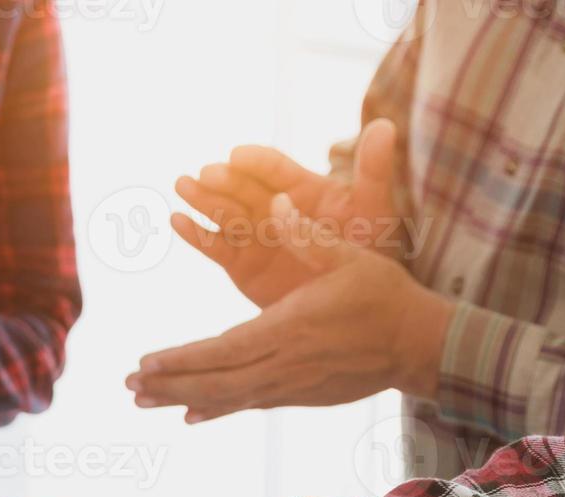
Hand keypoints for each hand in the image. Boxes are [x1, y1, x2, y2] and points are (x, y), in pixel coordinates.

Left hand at [129, 196, 454, 422]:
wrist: (419, 344)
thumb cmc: (384, 294)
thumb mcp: (350, 255)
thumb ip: (309, 235)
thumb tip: (276, 206)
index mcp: (291, 326)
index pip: (224, 348)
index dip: (182, 359)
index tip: (145, 362)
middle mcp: (286, 362)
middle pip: (217, 380)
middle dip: (169, 384)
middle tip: (128, 388)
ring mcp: (292, 385)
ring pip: (228, 398)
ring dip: (183, 399)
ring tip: (143, 401)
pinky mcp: (300, 395)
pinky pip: (249, 405)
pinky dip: (217, 409)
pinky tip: (190, 416)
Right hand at [173, 118, 399, 307]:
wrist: (355, 302)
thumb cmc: (369, 252)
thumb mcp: (374, 211)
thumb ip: (373, 172)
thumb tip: (386, 125)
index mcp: (301, 188)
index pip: (274, 168)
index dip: (255, 162)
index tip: (238, 156)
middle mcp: (272, 205)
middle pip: (243, 188)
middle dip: (224, 180)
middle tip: (206, 174)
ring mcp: (253, 233)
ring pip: (223, 213)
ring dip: (202, 199)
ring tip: (183, 186)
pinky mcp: (239, 263)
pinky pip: (214, 246)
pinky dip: (195, 235)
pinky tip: (178, 222)